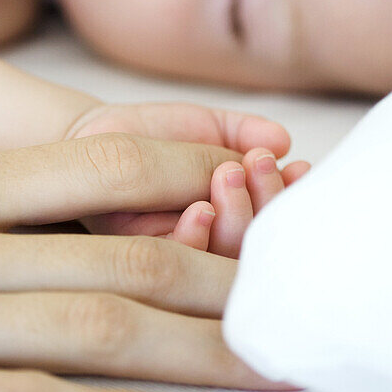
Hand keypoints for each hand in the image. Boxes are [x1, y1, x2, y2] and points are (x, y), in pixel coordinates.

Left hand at [66, 102, 309, 252]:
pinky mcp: (143, 262)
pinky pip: (177, 266)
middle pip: (260, 243)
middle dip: (267, 203)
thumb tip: (282, 139)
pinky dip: (194, 241)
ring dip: (238, 218)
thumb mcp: (208, 126)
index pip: (276, 219)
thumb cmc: (157, 135)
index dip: (290, 198)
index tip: (297, 166)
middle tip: (257, 163)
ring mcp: (183, 256)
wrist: (94, 136)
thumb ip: (245, 131)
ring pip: (225, 258)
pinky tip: (200, 209)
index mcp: (240, 214)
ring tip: (229, 172)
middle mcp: (218, 243)